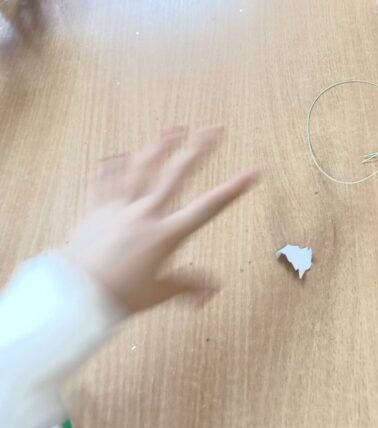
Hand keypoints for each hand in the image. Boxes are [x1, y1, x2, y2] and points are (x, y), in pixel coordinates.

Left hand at [63, 126, 257, 313]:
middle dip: (198, 149)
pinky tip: (121, 153)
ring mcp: (120, 208)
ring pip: (142, 168)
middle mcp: (146, 214)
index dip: (232, 189)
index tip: (251, 172)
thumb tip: (212, 290)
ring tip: (174, 129)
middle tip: (213, 130)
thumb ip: (187, 287)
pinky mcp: (97, 209)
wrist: (76, 296)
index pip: (207, 208)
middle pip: (177, 174)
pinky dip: (113, 166)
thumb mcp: (158, 294)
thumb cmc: (117, 298)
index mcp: (166, 235)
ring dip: (160, 146)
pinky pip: (105, 181)